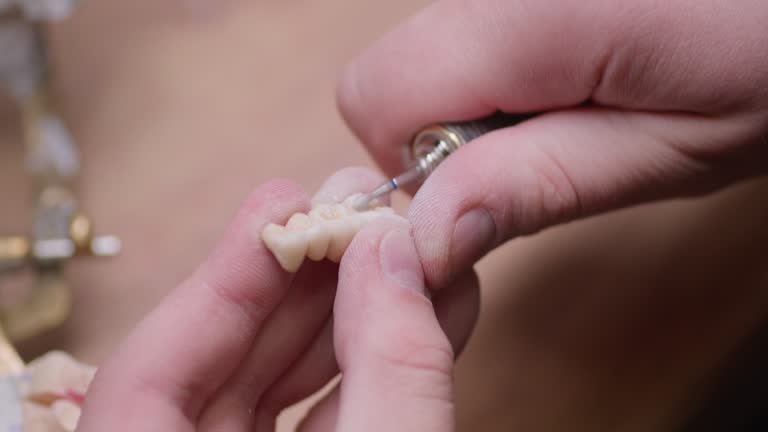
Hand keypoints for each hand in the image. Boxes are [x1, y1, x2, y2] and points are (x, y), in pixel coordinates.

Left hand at [76, 167, 477, 431]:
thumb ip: (391, 376)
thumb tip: (391, 256)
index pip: (147, 376)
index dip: (221, 282)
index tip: (283, 207)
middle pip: (222, 367)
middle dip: (301, 287)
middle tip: (360, 219)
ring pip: (275, 388)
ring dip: (345, 320)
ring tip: (402, 258)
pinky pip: (320, 417)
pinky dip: (369, 369)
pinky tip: (415, 317)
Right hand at [336, 0, 767, 287]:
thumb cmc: (763, 63)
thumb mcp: (663, 153)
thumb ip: (536, 187)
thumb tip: (425, 239)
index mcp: (532, 14)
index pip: (377, 94)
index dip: (415, 164)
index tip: (489, 188)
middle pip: (387, 71)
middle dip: (437, 136)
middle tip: (537, 150)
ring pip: (423, 54)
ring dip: (470, 105)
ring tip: (568, 109)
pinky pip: (463, 36)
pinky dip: (494, 75)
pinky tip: (568, 78)